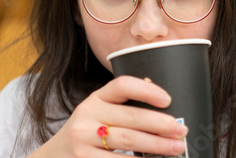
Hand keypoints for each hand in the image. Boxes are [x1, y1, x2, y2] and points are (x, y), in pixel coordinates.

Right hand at [28, 75, 187, 156]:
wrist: (53, 157)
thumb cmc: (87, 132)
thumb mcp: (99, 112)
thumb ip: (123, 105)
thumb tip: (159, 96)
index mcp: (96, 98)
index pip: (122, 85)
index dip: (147, 90)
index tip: (168, 99)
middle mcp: (87, 115)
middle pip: (131, 117)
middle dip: (161, 124)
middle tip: (181, 130)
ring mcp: (83, 140)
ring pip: (128, 142)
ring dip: (157, 146)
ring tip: (176, 148)